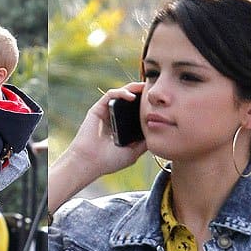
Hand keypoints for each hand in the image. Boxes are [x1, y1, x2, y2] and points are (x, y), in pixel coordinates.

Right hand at [49, 82, 147, 212]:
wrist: (90, 162)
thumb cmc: (109, 161)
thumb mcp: (134, 152)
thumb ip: (144, 142)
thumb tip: (159, 131)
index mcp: (122, 128)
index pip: (136, 112)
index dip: (147, 106)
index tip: (160, 103)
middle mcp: (114, 119)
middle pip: (130, 101)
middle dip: (142, 93)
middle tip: (154, 90)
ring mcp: (106, 113)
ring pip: (121, 94)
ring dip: (133, 88)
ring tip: (144, 87)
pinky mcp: (98, 109)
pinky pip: (111, 95)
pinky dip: (121, 92)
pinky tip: (131, 96)